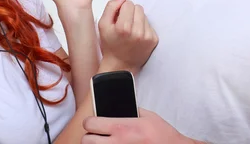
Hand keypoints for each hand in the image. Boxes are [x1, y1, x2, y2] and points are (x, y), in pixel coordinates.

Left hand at [82, 108, 198, 143]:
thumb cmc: (162, 135)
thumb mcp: (147, 115)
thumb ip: (131, 110)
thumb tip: (119, 108)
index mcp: (121, 127)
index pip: (90, 123)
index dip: (90, 122)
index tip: (93, 122)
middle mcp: (117, 143)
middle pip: (87, 141)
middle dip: (89, 137)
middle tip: (96, 135)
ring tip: (105, 142)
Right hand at [98, 0, 157, 73]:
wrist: (120, 66)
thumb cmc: (110, 46)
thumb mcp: (102, 24)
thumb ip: (111, 6)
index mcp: (123, 27)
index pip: (128, 3)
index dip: (122, 9)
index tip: (118, 18)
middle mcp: (137, 32)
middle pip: (138, 7)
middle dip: (131, 13)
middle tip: (124, 24)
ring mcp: (147, 36)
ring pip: (144, 15)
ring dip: (137, 20)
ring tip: (130, 31)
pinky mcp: (154, 40)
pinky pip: (149, 24)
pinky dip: (143, 28)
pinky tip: (136, 36)